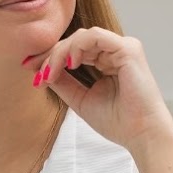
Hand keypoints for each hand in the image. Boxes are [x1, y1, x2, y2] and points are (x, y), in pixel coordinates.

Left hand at [31, 27, 172, 154]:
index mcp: (107, 62)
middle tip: (36, 72)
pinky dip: (77, 46)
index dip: (50, 57)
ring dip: (60, 53)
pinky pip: (95, 36)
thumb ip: (63, 83)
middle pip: (74, 41)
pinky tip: (70, 63)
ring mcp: (123, 48)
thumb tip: (41, 71)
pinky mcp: (128, 48)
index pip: (74, 50)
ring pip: (81, 37)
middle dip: (50, 54)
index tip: (30, 69)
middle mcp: (115, 52)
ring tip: (51, 73)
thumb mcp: (80, 99)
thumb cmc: (118, 122)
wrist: (142, 135)